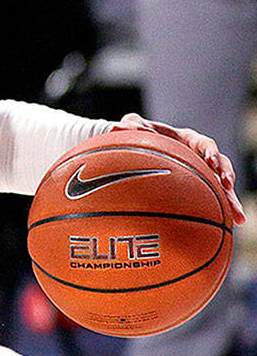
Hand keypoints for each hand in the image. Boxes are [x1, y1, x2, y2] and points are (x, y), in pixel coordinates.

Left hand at [112, 113, 245, 224]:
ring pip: (222, 188)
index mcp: (190, 140)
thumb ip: (131, 126)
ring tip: (237, 218)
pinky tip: (227, 230)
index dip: (210, 152)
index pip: (206, 144)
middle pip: (221, 167)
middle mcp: (201, 157)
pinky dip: (219, 214)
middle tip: (227, 186)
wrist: (143, 147)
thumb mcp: (135, 126)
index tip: (210, 161)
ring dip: (230, 201)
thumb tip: (117, 127)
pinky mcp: (198, 189)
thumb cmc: (141, 133)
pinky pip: (211, 202)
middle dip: (226, 176)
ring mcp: (202, 173)